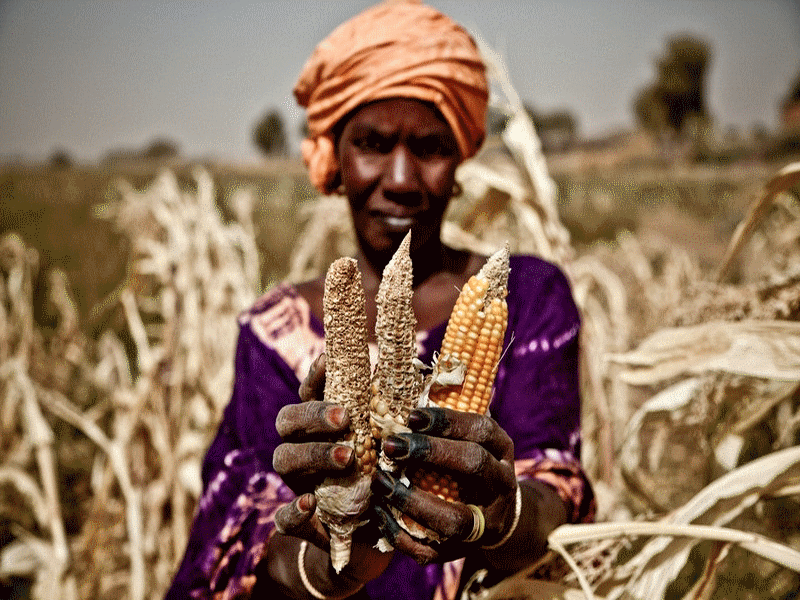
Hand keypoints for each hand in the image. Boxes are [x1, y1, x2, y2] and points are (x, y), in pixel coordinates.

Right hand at [271, 354, 392, 590]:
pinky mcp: (300, 522)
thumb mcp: (391, 442)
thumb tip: (411, 369)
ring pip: (284, 460)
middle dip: (314, 416)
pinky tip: (310, 502)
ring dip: (313, 455)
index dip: (315, 376)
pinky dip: (293, 509)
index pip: (309, 392)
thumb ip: (391, 411)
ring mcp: (297, 483)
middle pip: (288, 421)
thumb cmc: (386, 475)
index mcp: (321, 424)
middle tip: (345, 418)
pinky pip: (283, 516)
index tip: (328, 361)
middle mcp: (302, 448)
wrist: (377, 535)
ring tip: (347, 457)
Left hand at [370, 406, 518, 563]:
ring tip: (381, 483)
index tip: (412, 416)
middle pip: (474, 465)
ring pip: (455, 518)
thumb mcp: (471, 438)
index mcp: (501, 449)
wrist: (496, 515)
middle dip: (431, 453)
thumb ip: (445, 420)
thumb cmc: (471, 463)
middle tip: (391, 446)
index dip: (447, 422)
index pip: (480, 430)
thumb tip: (402, 391)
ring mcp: (485, 522)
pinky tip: (379, 512)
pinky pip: (431, 549)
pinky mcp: (463, 550)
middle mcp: (500, 484)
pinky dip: (400, 533)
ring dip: (412, 501)